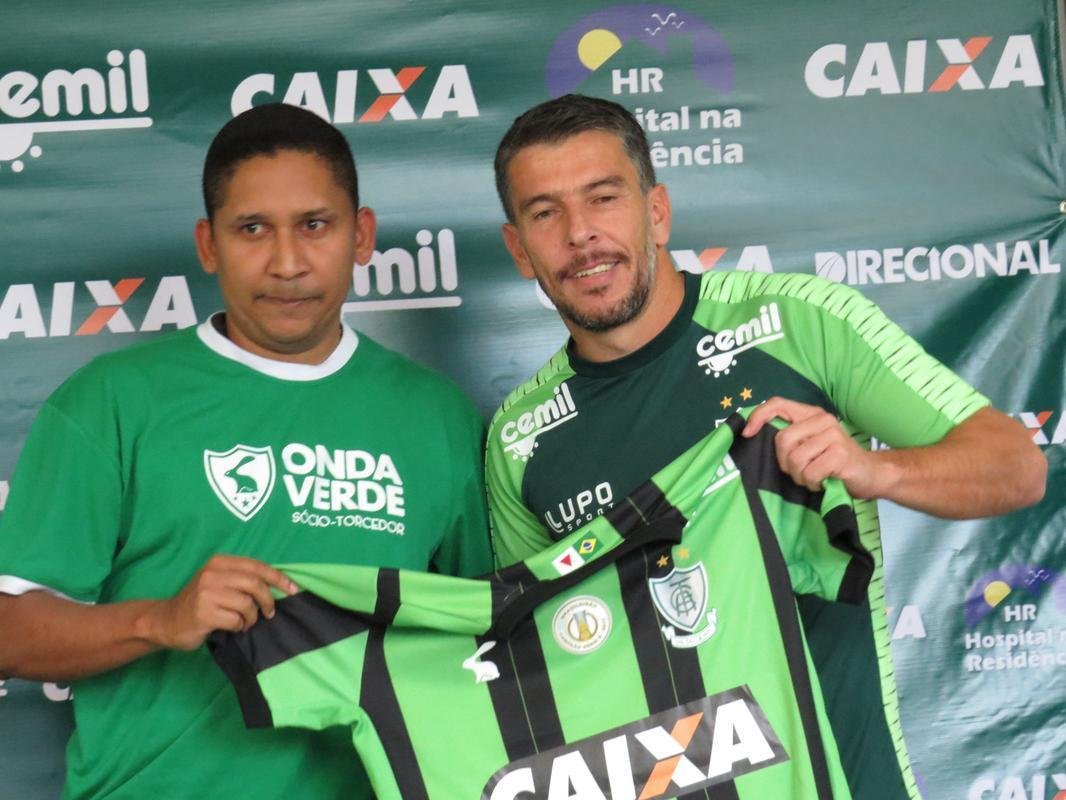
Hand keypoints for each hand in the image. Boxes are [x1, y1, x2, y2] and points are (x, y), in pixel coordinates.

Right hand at [145, 555, 298, 650]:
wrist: (166, 621)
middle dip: (268, 601)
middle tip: (269, 613)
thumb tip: (279, 584)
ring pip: (247, 604)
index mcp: (219, 562)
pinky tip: (231, 627)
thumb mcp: (219, 582)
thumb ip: (242, 579)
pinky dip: (239, 627)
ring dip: (251, 617)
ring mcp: (206, 593)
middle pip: (255, 584)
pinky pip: (235, 620)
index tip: (294, 589)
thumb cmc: (200, 603)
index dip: (279, 577)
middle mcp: (212, 574)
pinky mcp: (203, 612)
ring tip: (244, 622)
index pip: (257, 566)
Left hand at [742, 396, 889, 497]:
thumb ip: (790, 437)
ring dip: (801, 476)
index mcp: (811, 414)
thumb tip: (752, 434)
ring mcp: (833, 435)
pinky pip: (810, 472)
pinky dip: (813, 483)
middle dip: (786, 464)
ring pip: (795, 459)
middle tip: (802, 472)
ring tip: (815, 477)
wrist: (872, 474)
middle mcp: (822, 420)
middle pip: (782, 440)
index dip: (758, 416)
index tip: (747, 434)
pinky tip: (824, 481)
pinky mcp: (839, 454)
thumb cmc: (834, 462)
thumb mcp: (810, 444)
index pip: (778, 404)